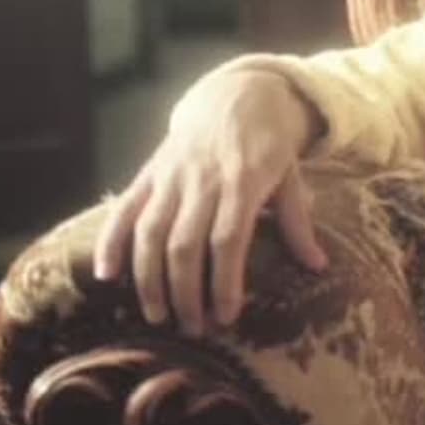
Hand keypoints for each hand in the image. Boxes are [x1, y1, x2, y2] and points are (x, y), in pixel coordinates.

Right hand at [93, 68, 329, 336]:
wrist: (237, 96)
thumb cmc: (269, 147)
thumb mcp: (292, 178)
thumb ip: (298, 224)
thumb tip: (319, 266)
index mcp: (242, 182)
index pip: (228, 240)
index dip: (224, 281)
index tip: (226, 316)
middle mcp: (201, 180)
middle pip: (185, 244)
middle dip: (185, 291)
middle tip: (193, 328)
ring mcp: (170, 176)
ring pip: (150, 232)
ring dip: (149, 277)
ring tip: (156, 315)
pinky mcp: (149, 173)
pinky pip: (124, 209)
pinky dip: (111, 241)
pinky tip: (105, 275)